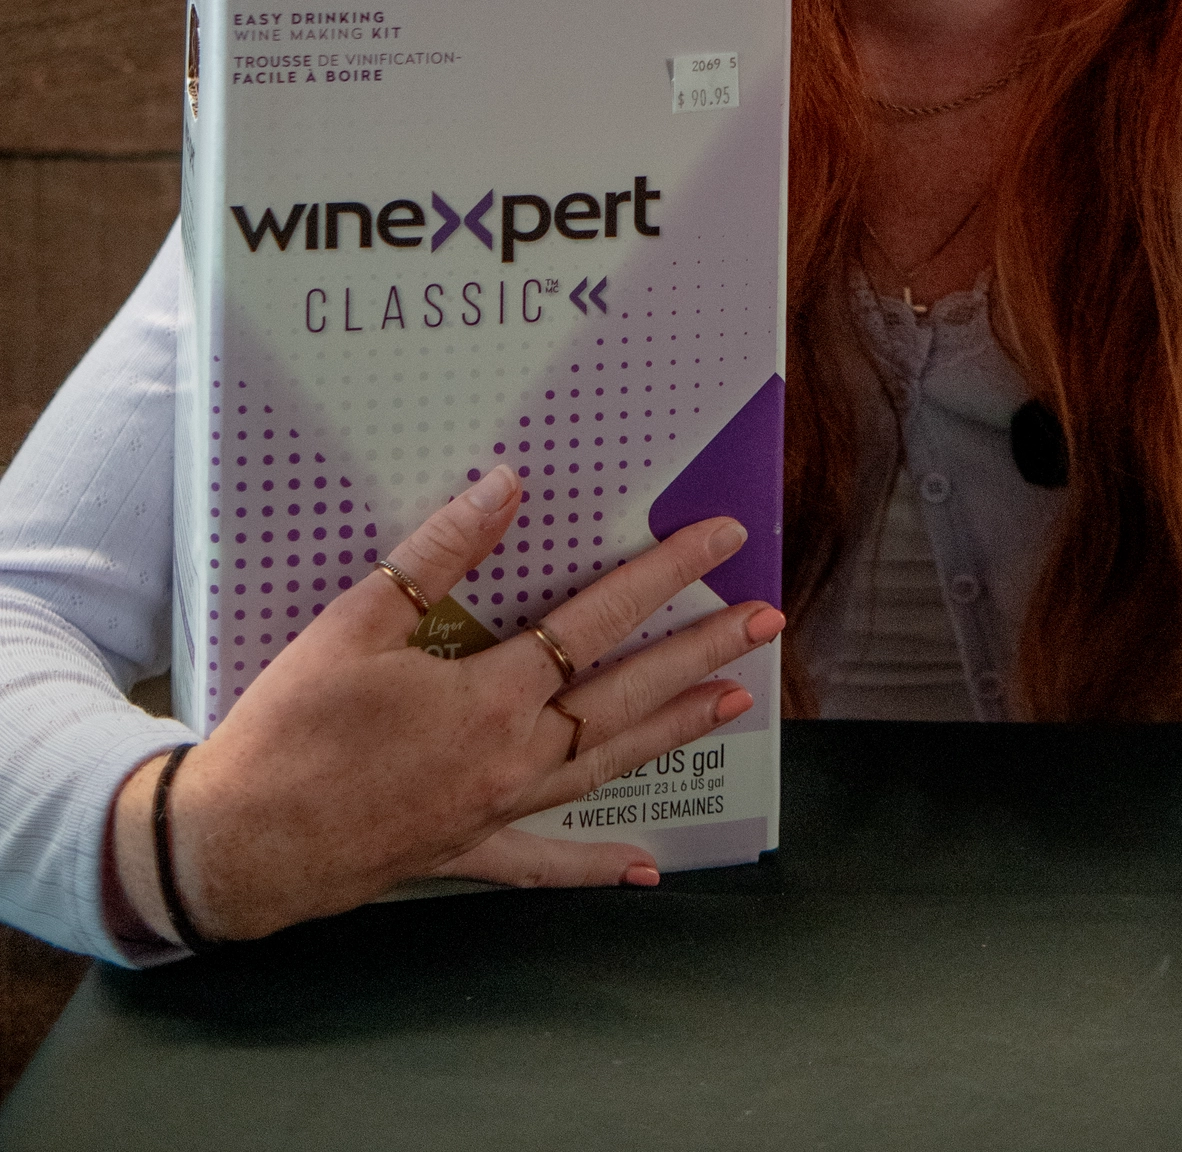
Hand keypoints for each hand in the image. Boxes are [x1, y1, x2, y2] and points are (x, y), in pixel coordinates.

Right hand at [113, 464, 782, 941]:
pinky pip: (544, 863)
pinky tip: (644, 871)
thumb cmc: (292, 728)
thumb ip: (438, 555)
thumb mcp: (356, 623)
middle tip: (766, 619)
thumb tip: (506, 487)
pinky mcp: (466, 851)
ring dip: (673, 731)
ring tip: (735, 702)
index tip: (720, 540)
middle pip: (625, 694)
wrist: (237, 845)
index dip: (664, 573)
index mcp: (490, 696)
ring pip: (605, 765)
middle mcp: (512, 757)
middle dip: (701, 650)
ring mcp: (495, 811)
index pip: (599, 621)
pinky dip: (595, 866)